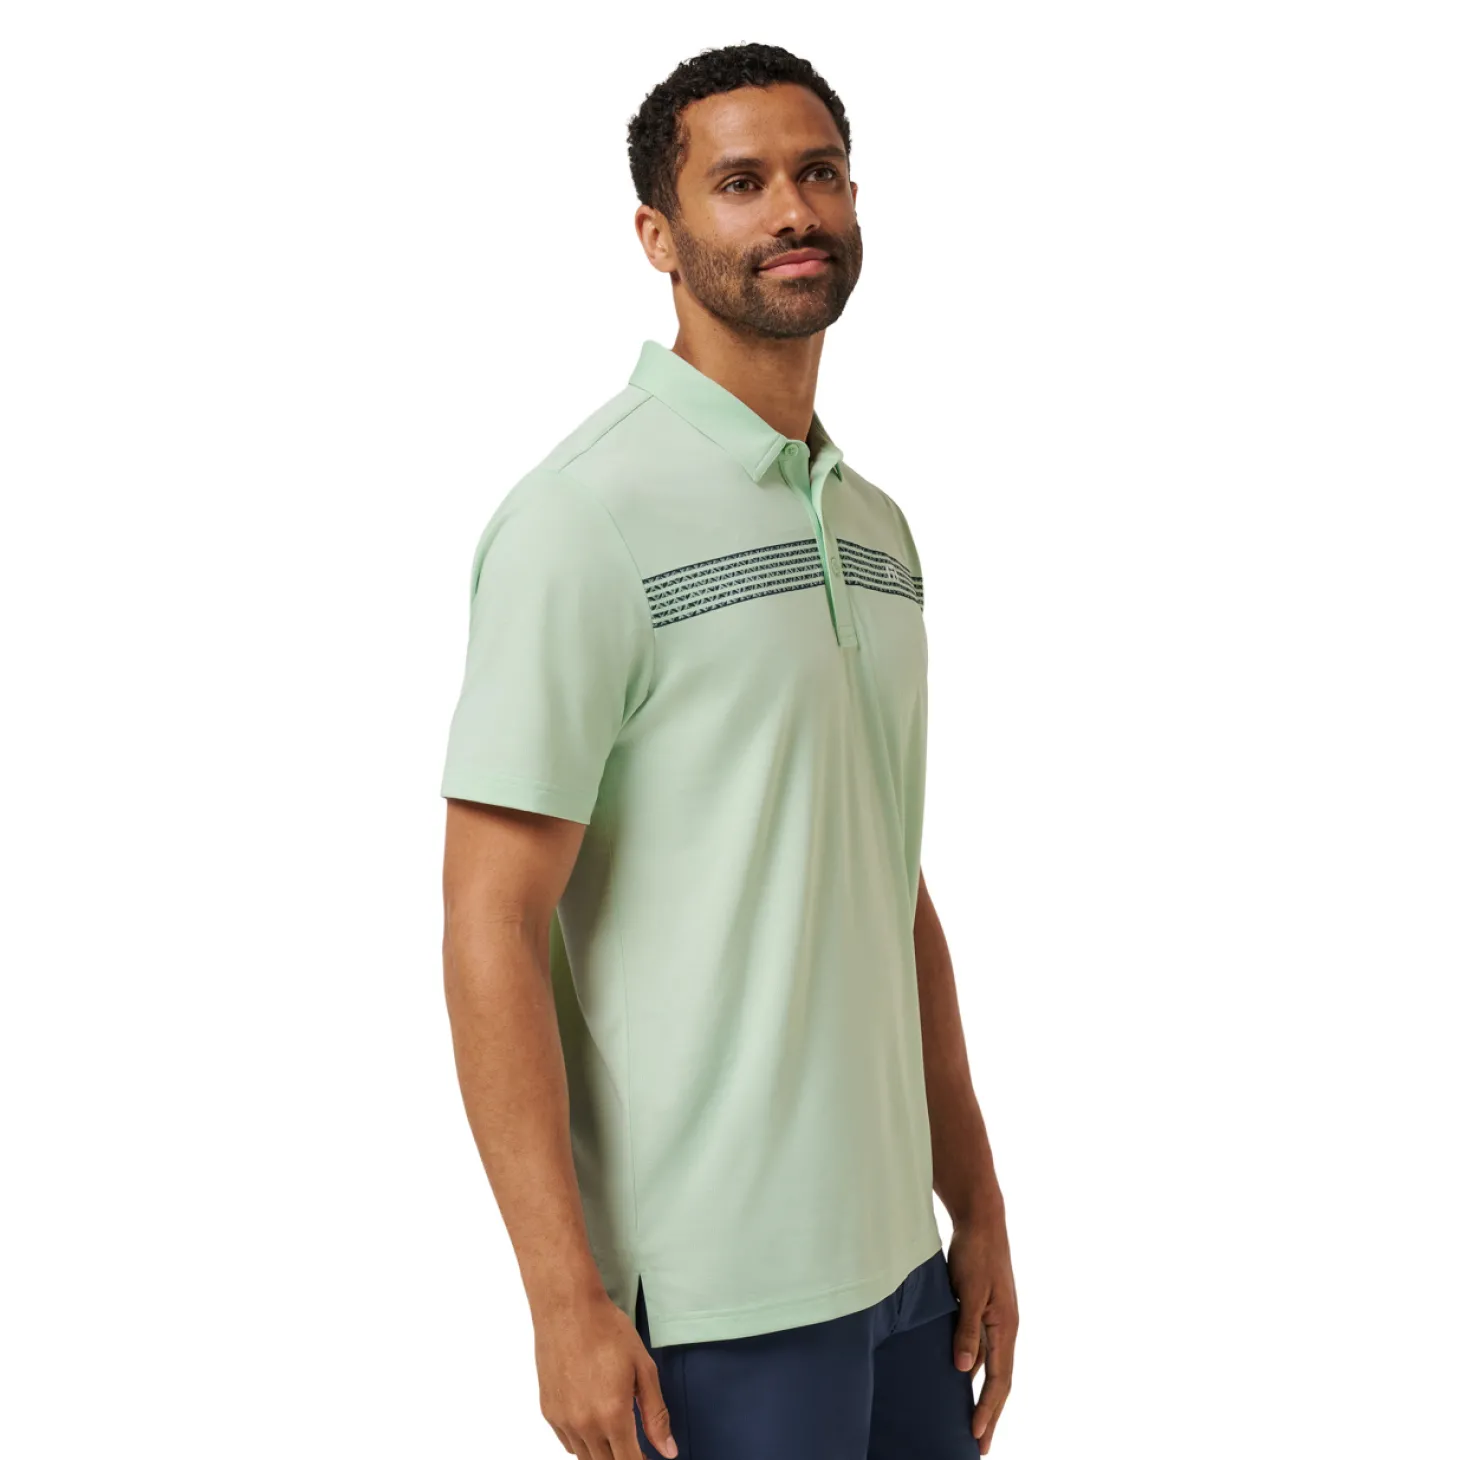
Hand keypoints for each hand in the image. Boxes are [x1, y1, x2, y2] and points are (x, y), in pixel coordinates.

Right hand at [533, 1288, 677, 1458]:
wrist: (568, 1308)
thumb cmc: (607, 1330)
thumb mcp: (643, 1368)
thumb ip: (655, 1414)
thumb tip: (668, 1450)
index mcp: (613, 1414)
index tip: (649, 1459)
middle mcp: (585, 1424)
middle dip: (624, 1459)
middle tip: (637, 1448)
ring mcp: (563, 1420)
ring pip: (586, 1458)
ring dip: (603, 1453)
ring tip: (616, 1431)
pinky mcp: (549, 1412)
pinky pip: (568, 1443)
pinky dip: (583, 1442)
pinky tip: (594, 1423)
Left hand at [947, 1209, 1017, 1453]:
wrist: (981, 1219)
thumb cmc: (976, 1253)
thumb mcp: (969, 1291)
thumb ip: (967, 1330)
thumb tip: (962, 1369)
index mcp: (1007, 1327)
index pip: (999, 1380)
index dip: (987, 1410)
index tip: (976, 1436)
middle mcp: (1005, 1328)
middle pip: (998, 1380)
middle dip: (989, 1414)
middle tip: (978, 1445)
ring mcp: (995, 1319)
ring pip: (988, 1365)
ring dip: (978, 1393)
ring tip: (966, 1421)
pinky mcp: (983, 1308)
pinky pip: (978, 1347)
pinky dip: (970, 1366)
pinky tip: (955, 1377)